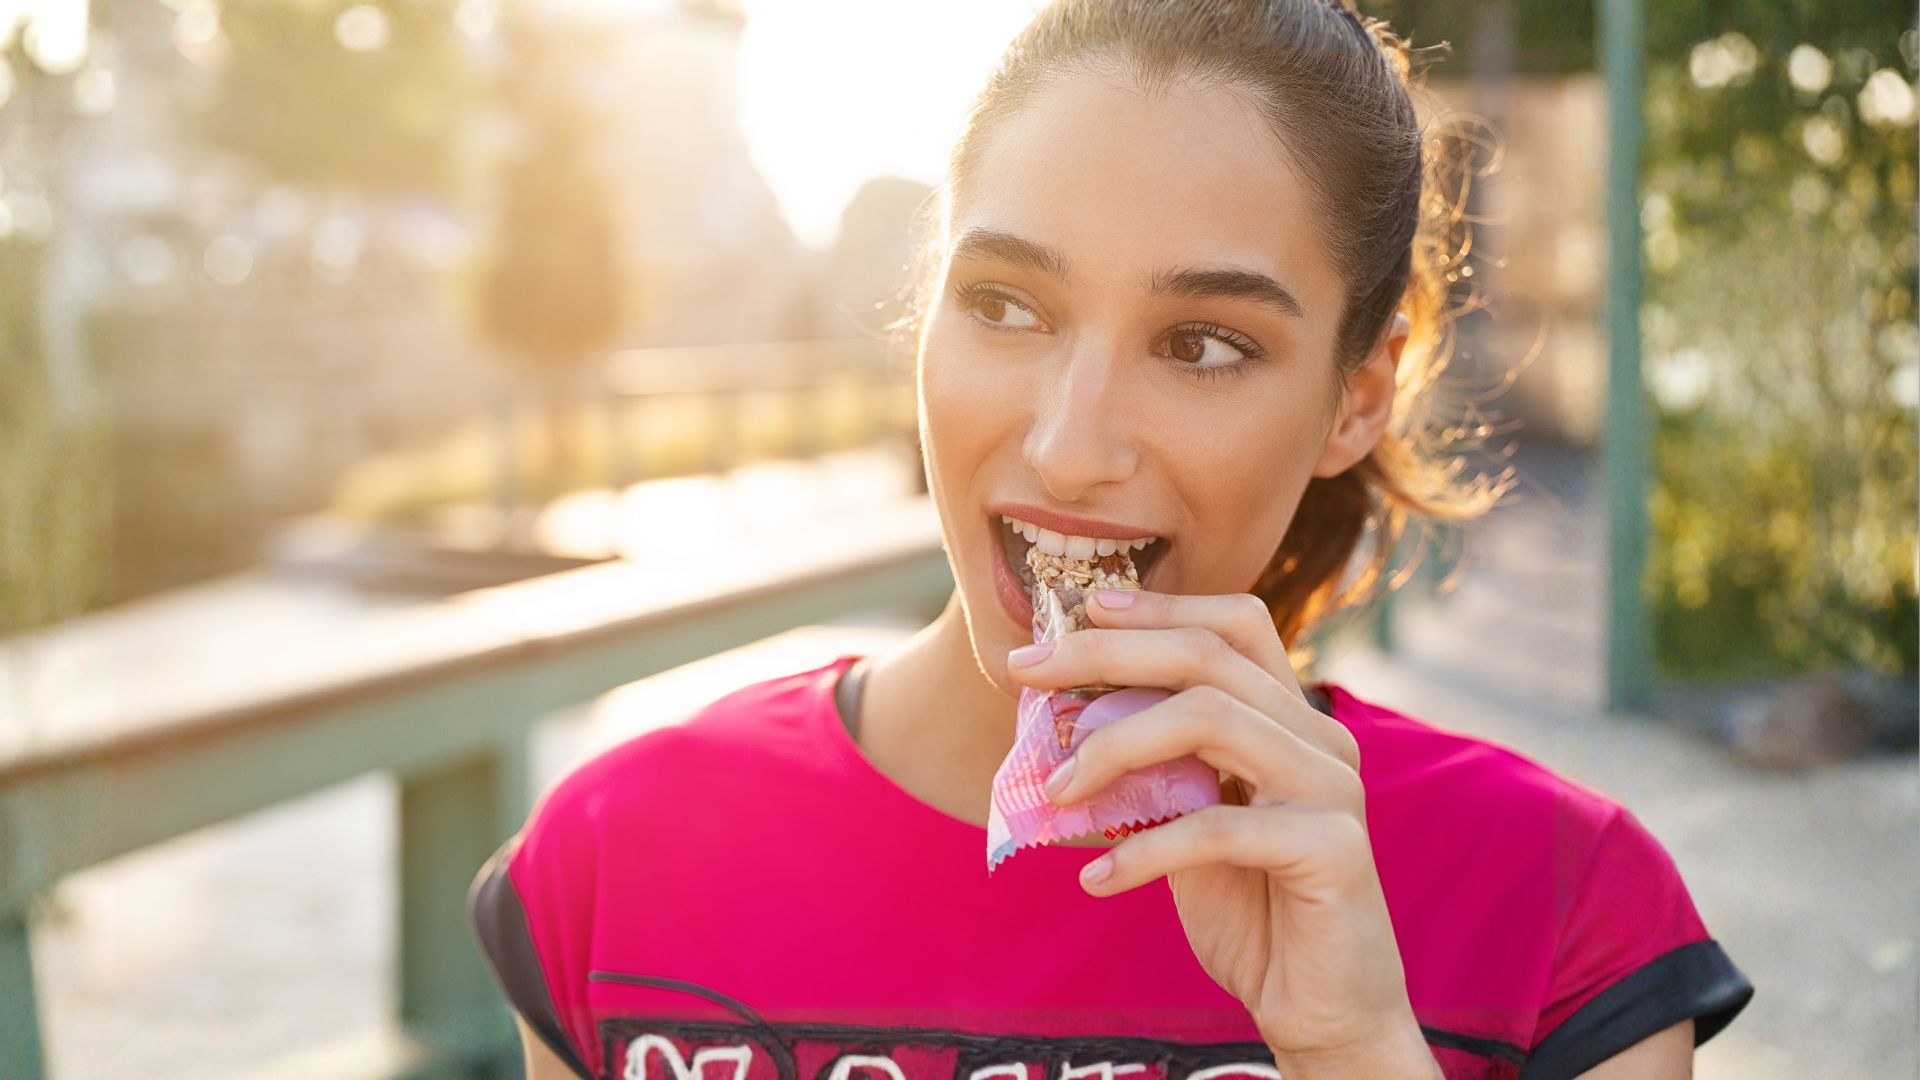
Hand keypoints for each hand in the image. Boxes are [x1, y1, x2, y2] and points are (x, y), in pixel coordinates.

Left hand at [1006, 589, 1438, 1077]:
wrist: (1321, 1006)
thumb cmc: (1250, 909)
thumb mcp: (1189, 821)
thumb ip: (1154, 769)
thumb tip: (1063, 719)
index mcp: (1292, 720)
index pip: (1235, 625)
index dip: (1159, 607)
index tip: (1081, 609)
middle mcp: (1321, 739)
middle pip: (1207, 658)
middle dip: (1106, 654)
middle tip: (1026, 670)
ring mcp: (1332, 788)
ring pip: (1210, 719)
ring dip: (1114, 747)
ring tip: (1055, 792)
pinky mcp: (1332, 850)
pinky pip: (1216, 828)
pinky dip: (1143, 850)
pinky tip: (1096, 880)